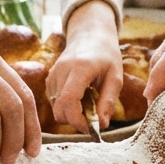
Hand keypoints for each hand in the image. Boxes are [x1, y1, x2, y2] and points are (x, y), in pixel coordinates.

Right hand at [48, 0, 121, 130]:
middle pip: (59, 109)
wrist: (90, 35)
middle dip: (75, 121)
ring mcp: (53, 74)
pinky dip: (66, 107)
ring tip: (88, 103)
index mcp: (80, 68)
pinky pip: (54, 102)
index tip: (91, 128)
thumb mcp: (115, 77)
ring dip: (71, 114)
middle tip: (92, 119)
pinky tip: (79, 97)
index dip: (77, 120)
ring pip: (56, 108)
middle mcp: (62, 71)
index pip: (69, 100)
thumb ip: (108, 101)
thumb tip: (102, 125)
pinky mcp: (49, 79)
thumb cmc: (106, 56)